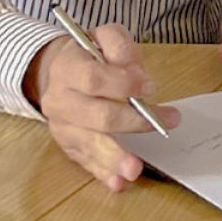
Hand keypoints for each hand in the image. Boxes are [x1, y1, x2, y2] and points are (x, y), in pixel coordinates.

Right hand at [23, 24, 182, 191]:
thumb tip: (136, 73)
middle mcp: (60, 100)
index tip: (150, 87)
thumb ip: (119, 46)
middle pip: (96, 116)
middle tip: (161, 124)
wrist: (60, 73)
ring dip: (114, 158)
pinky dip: (103, 174)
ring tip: (135, 170)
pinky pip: (86, 162)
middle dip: (131, 122)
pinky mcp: (69, 146)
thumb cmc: (91, 56)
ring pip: (89, 144)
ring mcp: (63, 127)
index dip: (123, 85)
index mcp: (67, 69)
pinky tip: (118, 183)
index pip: (94, 79)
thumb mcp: (103, 37)